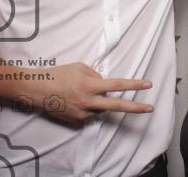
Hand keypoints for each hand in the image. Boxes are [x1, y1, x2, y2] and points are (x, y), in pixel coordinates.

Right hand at [33, 62, 154, 124]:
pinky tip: (75, 100)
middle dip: (135, 108)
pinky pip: (89, 113)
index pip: (117, 85)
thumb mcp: (80, 67)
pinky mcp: (77, 121)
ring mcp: (83, 113)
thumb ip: (95, 75)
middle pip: (117, 105)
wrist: (36, 90)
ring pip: (101, 108)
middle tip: (150, 108)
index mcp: (90, 85)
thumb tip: (104, 83)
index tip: (148, 84)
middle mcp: (89, 101)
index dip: (134, 85)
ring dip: (98, 101)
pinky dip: (87, 106)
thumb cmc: (58, 74)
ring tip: (79, 93)